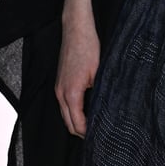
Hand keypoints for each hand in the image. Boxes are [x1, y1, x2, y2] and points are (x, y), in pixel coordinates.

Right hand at [55, 0, 99, 137]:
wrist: (76, 28)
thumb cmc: (88, 47)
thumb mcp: (99, 72)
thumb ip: (98, 93)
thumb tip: (105, 110)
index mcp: (71, 93)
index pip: (77, 124)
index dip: (88, 133)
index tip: (100, 137)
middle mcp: (61, 93)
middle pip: (68, 123)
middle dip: (81, 132)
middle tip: (98, 136)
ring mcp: (58, 87)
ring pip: (65, 114)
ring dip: (77, 122)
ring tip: (94, 125)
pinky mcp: (60, 82)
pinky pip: (64, 104)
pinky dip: (73, 111)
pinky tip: (86, 110)